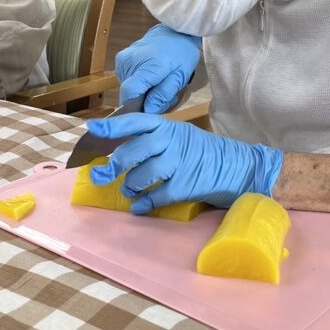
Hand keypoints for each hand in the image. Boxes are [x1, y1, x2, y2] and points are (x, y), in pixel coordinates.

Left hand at [87, 114, 282, 212]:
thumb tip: (116, 153)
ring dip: (130, 187)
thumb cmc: (201, 152)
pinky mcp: (186, 185)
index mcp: (166, 126)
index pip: (134, 122)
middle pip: (131, 152)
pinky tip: (140, 208)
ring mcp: (179, 163)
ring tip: (130, 191)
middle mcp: (171, 141)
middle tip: (101, 176)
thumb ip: (151, 139)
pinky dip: (144, 205)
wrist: (238, 168)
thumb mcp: (178, 136)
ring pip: (141, 176)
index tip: (92, 130)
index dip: (112, 126)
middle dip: (112, 167)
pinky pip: (157, 197)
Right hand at [115, 25, 200, 113]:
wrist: (174, 32)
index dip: (138, 106)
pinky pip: (128, 80)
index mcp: (147, 65)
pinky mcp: (121, 60)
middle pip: (130, 93)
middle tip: (162, 94)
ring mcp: (123, 60)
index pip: (130, 93)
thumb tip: (148, 109)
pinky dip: (139, 83)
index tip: (150, 108)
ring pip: (128, 88)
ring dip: (143, 92)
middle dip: (145, 100)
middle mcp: (130, 61)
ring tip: (158, 84)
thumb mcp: (180, 77)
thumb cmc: (181, 53)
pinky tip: (151, 78)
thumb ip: (163, 94)